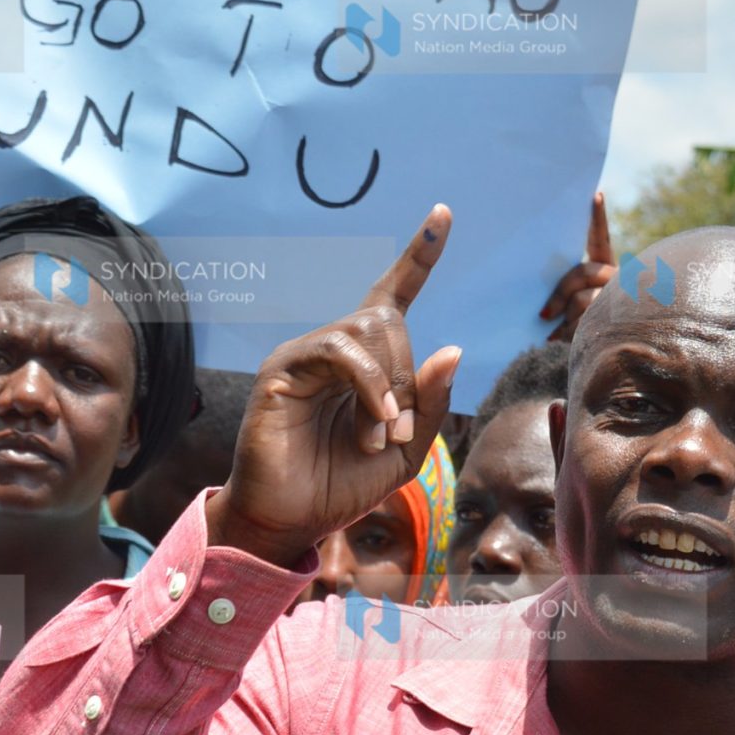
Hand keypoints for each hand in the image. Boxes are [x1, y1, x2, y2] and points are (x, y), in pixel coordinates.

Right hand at [206, 208, 460, 568]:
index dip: (419, 255)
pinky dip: (369, 385)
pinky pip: (339, 350)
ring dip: (388, 389)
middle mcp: (334, 350)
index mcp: (365, 365)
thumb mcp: (405, 451)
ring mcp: (305, 355)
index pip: (393, 295)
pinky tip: (373, 422)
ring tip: (378, 437)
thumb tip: (451, 349)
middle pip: (388, 321)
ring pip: (367, 330)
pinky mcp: (283, 368)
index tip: (443, 213)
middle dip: (406, 378)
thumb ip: (429, 404)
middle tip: (396, 433)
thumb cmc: (341, 487)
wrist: (290, 521)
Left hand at [539, 190, 615, 339]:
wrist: (604, 357)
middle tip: (543, 313)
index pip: (600, 239)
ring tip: (551, 333)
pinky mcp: (614, 319)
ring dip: (566, 319)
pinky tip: (556, 340)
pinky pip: (585, 322)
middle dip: (560, 293)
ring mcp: (617, 299)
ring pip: (585, 300)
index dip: (598, 219)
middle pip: (583, 272)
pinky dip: (567, 334)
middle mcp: (615, 279)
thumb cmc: (576, 326)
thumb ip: (561, 290)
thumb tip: (542, 299)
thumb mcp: (567, 304)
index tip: (595, 195)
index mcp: (604, 267)